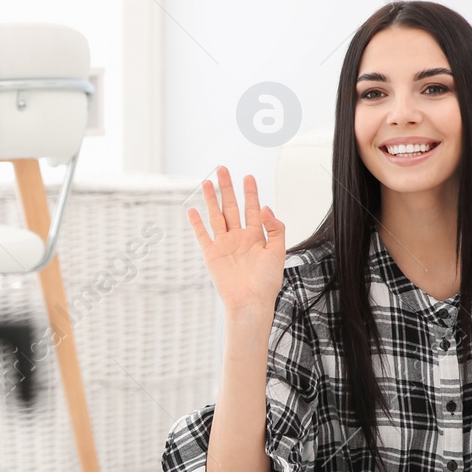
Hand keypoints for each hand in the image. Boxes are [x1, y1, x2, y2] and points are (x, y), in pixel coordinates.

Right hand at [188, 166, 285, 314]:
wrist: (251, 302)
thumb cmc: (266, 282)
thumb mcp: (278, 251)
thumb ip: (275, 228)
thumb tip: (266, 207)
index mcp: (256, 236)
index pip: (252, 208)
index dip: (250, 192)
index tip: (248, 177)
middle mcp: (239, 237)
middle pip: (231, 207)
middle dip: (227, 188)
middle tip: (223, 169)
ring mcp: (224, 244)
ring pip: (216, 216)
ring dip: (211, 199)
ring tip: (207, 182)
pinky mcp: (212, 254)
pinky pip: (202, 235)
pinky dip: (196, 223)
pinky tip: (193, 210)